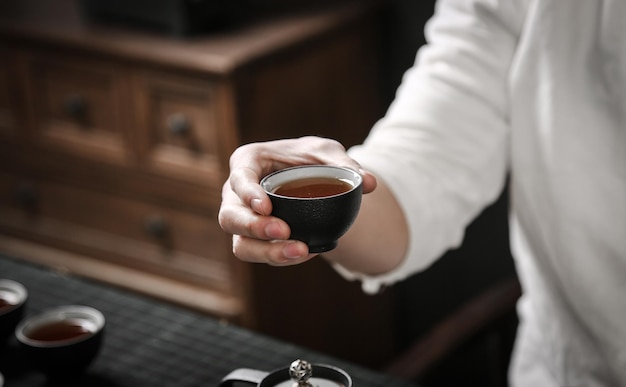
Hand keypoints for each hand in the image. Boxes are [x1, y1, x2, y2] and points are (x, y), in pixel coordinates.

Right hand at [218, 136, 376, 265]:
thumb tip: (369, 183)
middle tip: (283, 232)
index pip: (239, 178)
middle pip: (230, 217)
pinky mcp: (255, 240)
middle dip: (253, 228)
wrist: (309, 177)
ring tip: (300, 251)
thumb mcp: (327, 153)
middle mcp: (236, 193)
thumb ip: (345, 165)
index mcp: (248, 162)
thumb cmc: (310, 158)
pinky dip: (281, 257)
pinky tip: (306, 253)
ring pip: (241, 244)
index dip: (248, 194)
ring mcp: (243, 219)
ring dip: (267, 251)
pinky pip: (260, 254)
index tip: (267, 207)